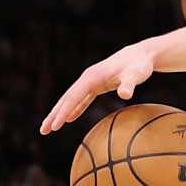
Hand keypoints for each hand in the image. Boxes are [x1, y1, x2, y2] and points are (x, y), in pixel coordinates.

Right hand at [41, 42, 156, 133]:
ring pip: (72, 99)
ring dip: (61, 113)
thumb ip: (129, 84)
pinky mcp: (98, 85)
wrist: (142, 55)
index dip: (64, 111)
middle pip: (67, 98)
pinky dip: (75, 108)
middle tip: (43, 131)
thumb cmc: (139, 65)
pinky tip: (69, 119)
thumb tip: (125, 95)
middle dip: (54, 115)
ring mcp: (91, 81)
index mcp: (92, 77)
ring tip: (50, 128)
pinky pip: (82, 99)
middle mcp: (88, 78)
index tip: (55, 126)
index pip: (74, 97)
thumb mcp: (135, 75)